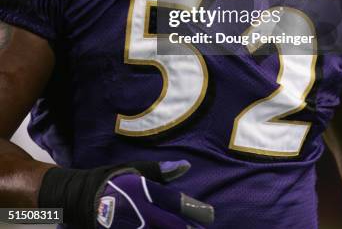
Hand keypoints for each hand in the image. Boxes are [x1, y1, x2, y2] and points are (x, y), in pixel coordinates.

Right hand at [96, 160, 213, 227]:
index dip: (193, 209)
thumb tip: (186, 165)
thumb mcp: (137, 171)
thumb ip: (161, 172)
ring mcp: (131, 227)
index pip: (173, 201)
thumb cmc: (117, 182)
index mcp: (144, 191)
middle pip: (171, 224)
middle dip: (189, 228)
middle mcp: (139, 211)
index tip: (210, 215)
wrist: (86, 199)